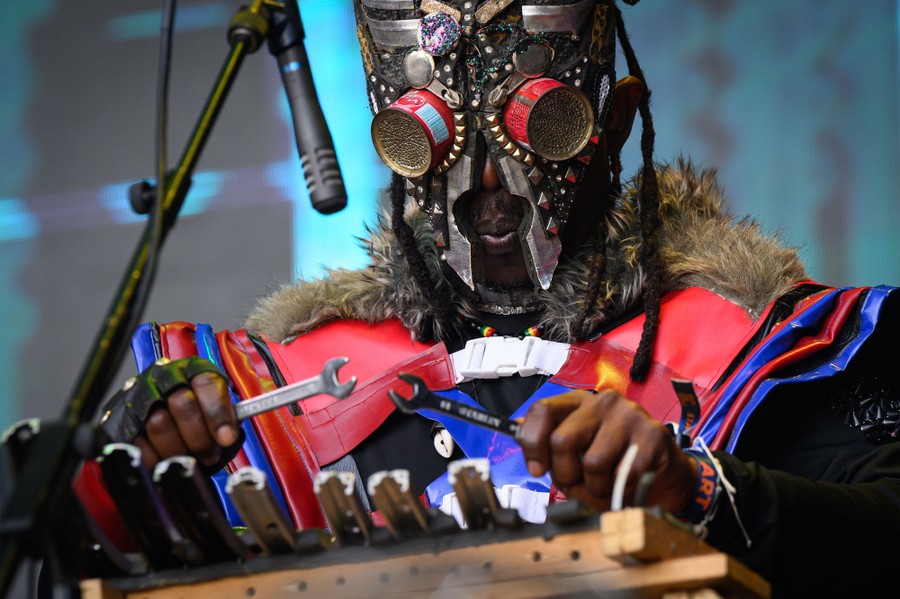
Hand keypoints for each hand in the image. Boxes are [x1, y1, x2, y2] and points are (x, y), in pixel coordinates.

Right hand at [98, 357, 239, 471]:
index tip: (227, 438)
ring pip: (159, 424)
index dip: (218, 413)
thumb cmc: (192, 410)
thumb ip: (223, 417)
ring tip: (190, 460)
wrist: (152, 409)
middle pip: (182, 405)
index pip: (206, 384)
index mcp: (190, 369)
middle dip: (199, 437)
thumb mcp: (212, 406)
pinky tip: (167, 462)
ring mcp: (137, 395)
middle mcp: (162, 376)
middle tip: (210, 454)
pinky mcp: (119, 419)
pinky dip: (155, 459)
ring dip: (179, 450)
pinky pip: (137, 442)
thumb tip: (227, 437)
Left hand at [519, 389, 698, 513]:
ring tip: (605, 483)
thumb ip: (546, 442)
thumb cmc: (612, 462)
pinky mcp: (652, 436)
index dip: (532, 444)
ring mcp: (629, 415)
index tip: (537, 468)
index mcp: (578, 402)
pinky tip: (627, 482)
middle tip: (579, 481)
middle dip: (565, 473)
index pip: (542, 411)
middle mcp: (602, 402)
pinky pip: (623, 475)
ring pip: (592, 463)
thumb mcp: (574, 451)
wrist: (661, 474)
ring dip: (595, 486)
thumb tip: (515, 430)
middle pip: (562, 440)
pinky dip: (621, 489)